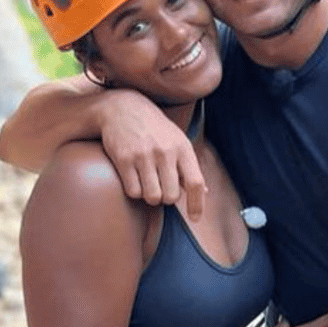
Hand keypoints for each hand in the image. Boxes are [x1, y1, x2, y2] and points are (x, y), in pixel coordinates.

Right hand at [100, 91, 206, 217]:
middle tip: (160, 187)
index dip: (197, 204)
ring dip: (150, 196)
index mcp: (183, 148)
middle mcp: (165, 151)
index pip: (195, 183)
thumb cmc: (154, 129)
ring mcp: (144, 155)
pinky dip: (134, 191)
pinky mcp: (124, 159)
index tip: (195, 218)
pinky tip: (134, 177)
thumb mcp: (177, 141)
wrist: (122, 108)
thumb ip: (189, 167)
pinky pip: (133, 192)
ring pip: (152, 197)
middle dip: (166, 198)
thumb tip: (205, 191)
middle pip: (171, 197)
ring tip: (147, 182)